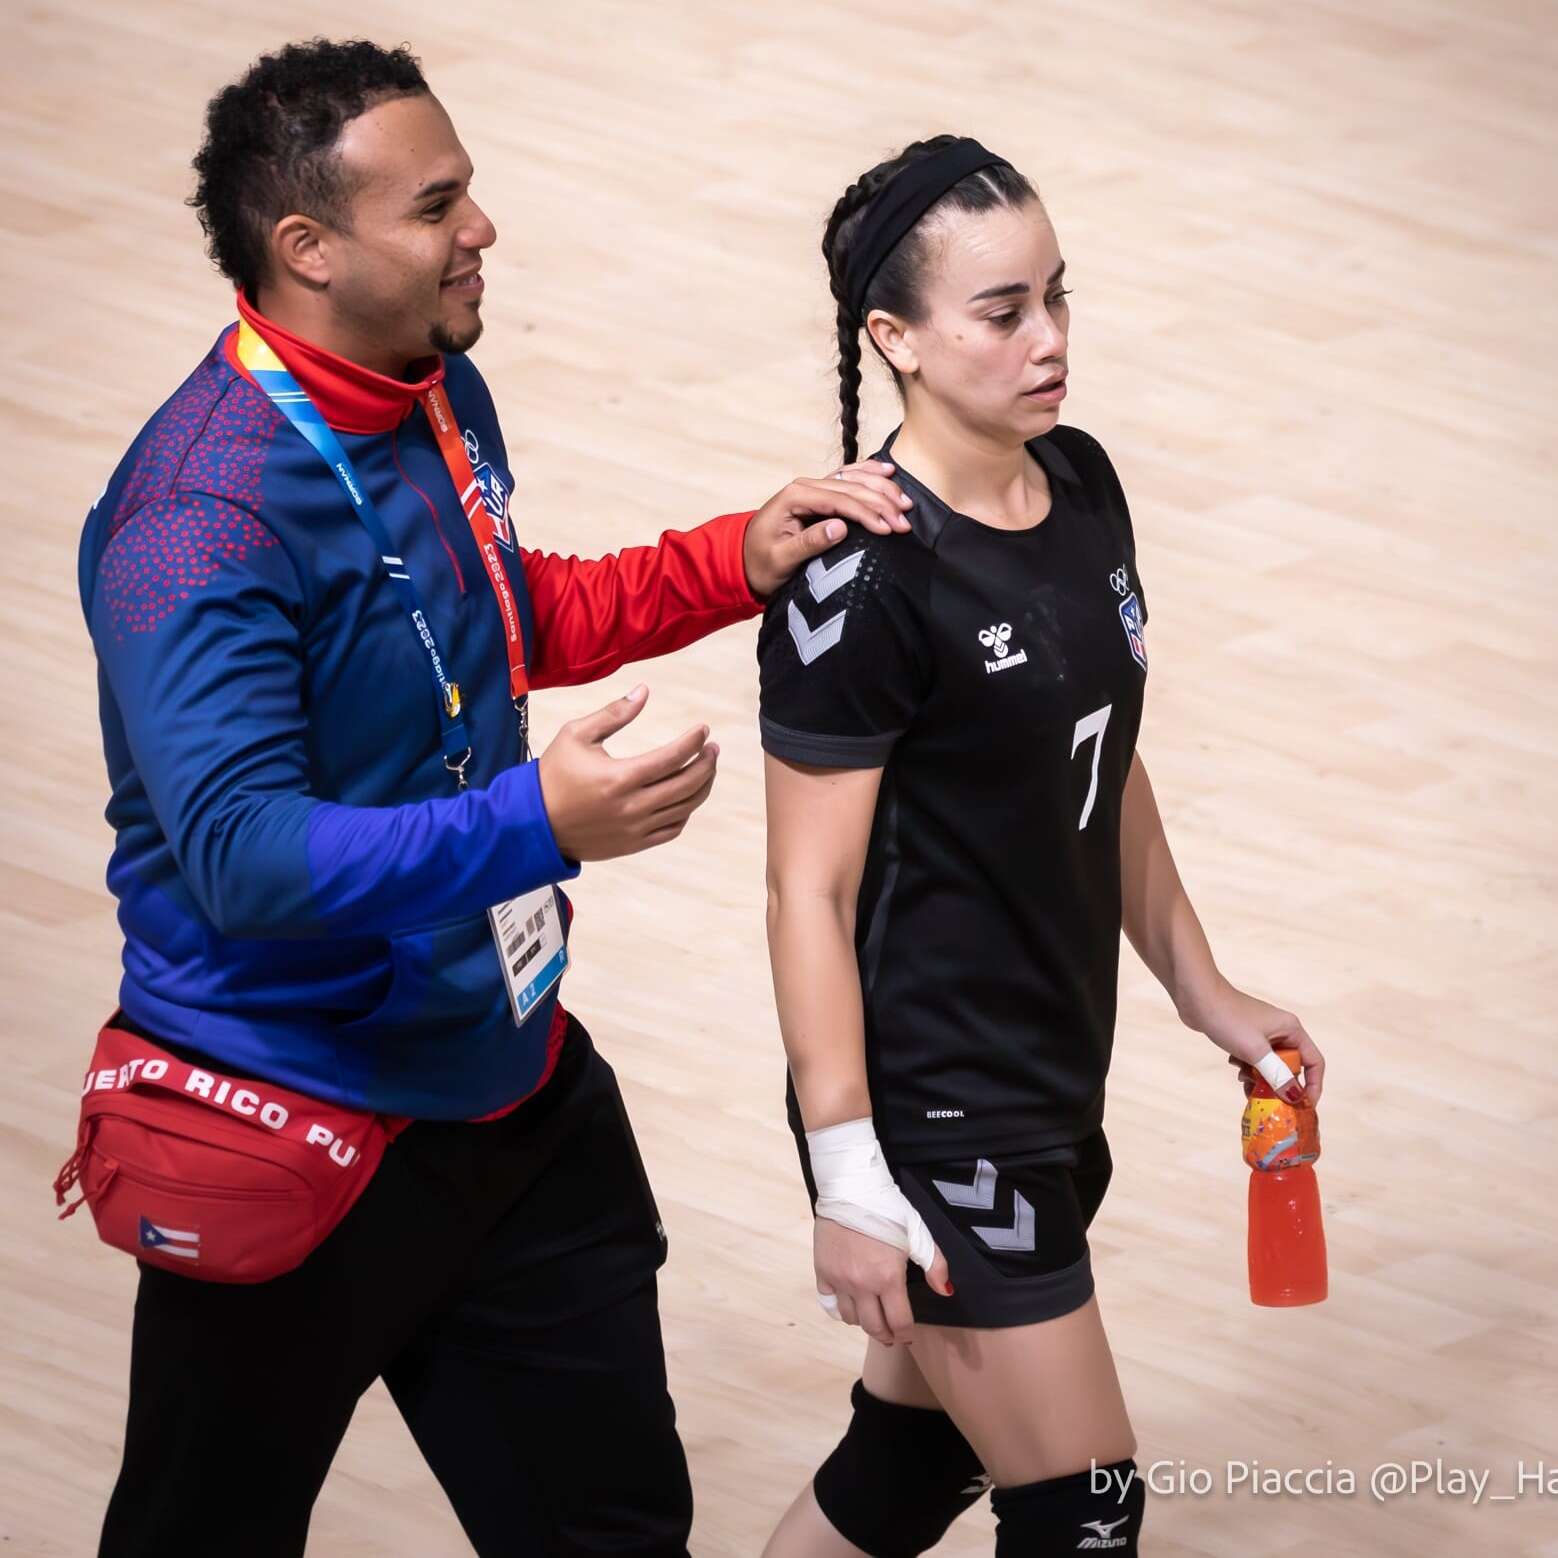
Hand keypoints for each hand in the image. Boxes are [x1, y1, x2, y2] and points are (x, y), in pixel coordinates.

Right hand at [536, 685, 717, 861]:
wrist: (534, 823)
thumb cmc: (553, 774)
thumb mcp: (576, 735)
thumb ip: (613, 713)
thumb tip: (644, 690)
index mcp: (619, 777)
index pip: (672, 758)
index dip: (693, 741)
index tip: (703, 729)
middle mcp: (632, 806)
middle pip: (687, 784)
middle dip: (707, 763)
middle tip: (712, 748)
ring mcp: (635, 829)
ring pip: (685, 807)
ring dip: (703, 786)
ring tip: (707, 768)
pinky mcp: (634, 844)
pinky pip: (672, 828)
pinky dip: (686, 811)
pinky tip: (687, 795)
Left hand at [742, 460, 912, 598]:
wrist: (744, 560)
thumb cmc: (760, 563)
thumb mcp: (780, 559)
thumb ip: (808, 543)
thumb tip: (840, 528)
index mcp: (795, 497)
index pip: (839, 500)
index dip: (867, 513)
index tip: (888, 529)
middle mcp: (805, 486)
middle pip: (851, 488)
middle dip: (881, 504)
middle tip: (905, 522)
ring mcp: (813, 488)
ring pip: (854, 480)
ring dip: (882, 489)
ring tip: (905, 503)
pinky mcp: (820, 495)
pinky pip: (848, 478)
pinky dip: (870, 475)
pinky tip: (889, 472)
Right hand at [814, 1217, 951, 1346]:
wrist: (851, 1188)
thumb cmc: (888, 1209)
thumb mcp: (917, 1233)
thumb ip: (934, 1264)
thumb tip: (945, 1291)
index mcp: (888, 1278)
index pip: (899, 1321)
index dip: (906, 1334)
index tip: (908, 1336)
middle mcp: (862, 1285)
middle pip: (873, 1326)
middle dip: (886, 1335)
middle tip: (892, 1335)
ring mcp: (839, 1280)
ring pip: (851, 1318)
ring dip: (863, 1322)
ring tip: (871, 1316)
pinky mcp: (822, 1271)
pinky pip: (829, 1304)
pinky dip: (840, 1310)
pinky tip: (849, 1304)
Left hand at [1191, 980, 1324, 1105]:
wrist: (1197, 997)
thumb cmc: (1228, 1018)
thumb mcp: (1255, 1051)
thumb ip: (1277, 1075)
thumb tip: (1295, 1097)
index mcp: (1291, 1030)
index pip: (1314, 1062)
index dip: (1313, 1085)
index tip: (1305, 1106)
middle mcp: (1281, 1031)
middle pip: (1291, 1067)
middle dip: (1279, 1084)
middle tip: (1267, 1099)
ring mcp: (1262, 1034)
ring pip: (1270, 1066)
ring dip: (1259, 1078)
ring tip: (1244, 1080)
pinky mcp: (1245, 1037)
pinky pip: (1254, 1060)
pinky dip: (1246, 1068)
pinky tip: (1233, 1064)